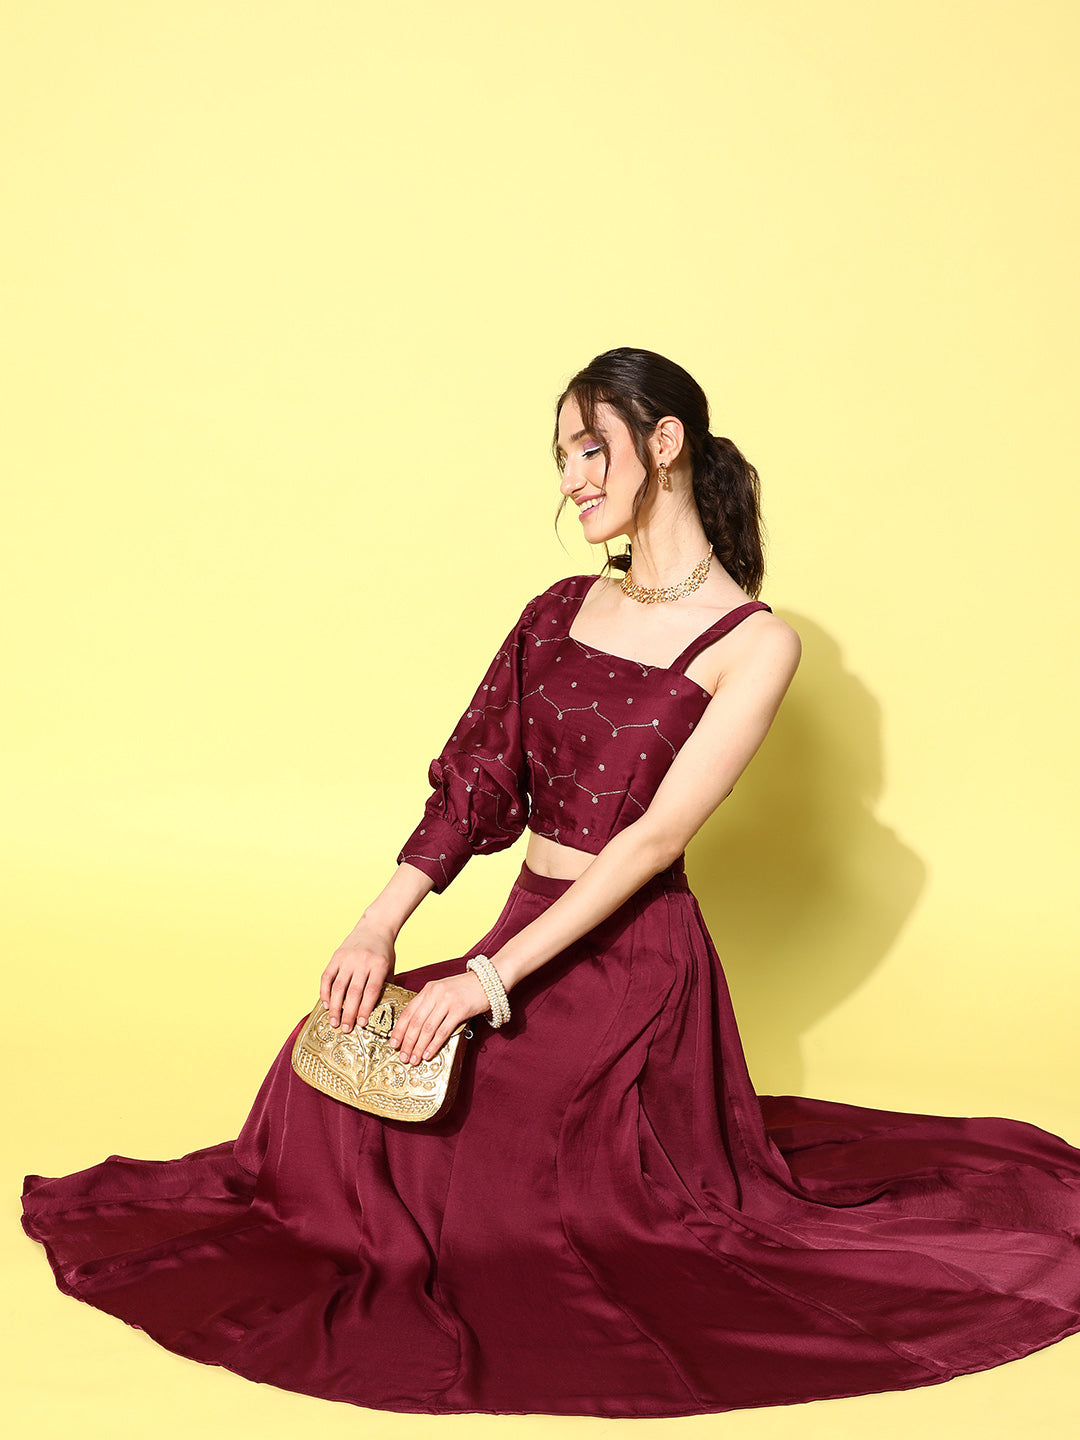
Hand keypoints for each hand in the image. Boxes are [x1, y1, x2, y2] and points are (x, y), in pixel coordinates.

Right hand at [320, 916, 396, 1033]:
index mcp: (379, 965)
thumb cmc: (384, 951)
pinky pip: (327, 976)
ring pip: (338, 986)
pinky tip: (326, 1004)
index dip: (365, 1009)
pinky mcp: (336, 956)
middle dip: (348, 1013)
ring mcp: (347, 958)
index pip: (371, 991)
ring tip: (334, 1022)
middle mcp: (362, 962)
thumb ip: (384, 986)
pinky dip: (325, 992)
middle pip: (354, 992)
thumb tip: (376, 1012)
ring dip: (335, 1007)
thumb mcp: (389, 967)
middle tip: (345, 1029)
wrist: (375, 926)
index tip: (361, 1024)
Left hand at [389, 970, 493, 1065]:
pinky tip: (428, 1054)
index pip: (408, 1011)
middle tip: (402, 1056)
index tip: (393, 1043)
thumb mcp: (443, 990)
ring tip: (414, 1059)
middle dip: (407, 1042)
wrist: (489, 980)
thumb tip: (416, 1027)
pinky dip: (433, 1044)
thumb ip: (430, 1003)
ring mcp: (447, 1001)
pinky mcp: (460, 1010)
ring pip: (427, 1028)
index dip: (399, 1029)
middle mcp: (435, 994)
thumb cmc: (466, 989)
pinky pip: (443, 1031)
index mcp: (428, 989)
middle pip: (415, 1022)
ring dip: (418, 1046)